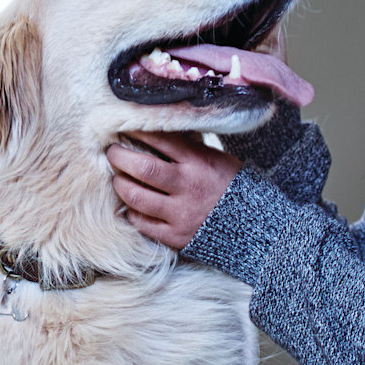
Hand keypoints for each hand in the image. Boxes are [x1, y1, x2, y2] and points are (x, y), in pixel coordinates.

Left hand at [107, 131, 241, 250]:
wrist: (253, 224)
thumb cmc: (229, 185)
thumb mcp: (215, 158)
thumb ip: (187, 149)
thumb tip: (153, 134)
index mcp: (198, 162)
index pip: (160, 140)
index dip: (136, 132)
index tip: (123, 127)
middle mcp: (187, 186)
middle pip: (143, 168)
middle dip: (120, 157)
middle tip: (112, 153)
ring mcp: (180, 213)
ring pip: (136, 197)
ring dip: (120, 185)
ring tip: (117, 178)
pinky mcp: (175, 236)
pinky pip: (142, 223)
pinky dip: (132, 211)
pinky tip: (131, 205)